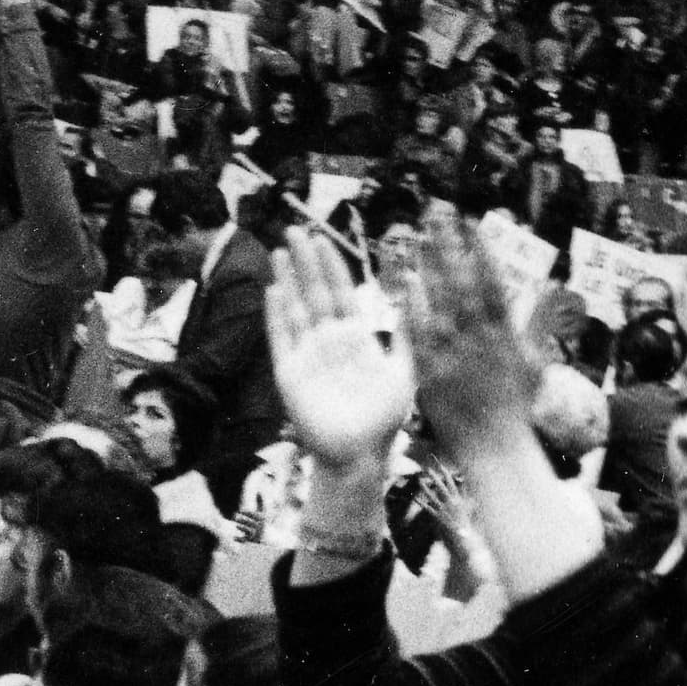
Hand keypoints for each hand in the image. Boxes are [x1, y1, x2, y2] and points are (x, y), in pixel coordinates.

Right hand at [263, 229, 409, 472]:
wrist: (358, 456)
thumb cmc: (384, 419)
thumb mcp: (404, 372)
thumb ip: (404, 336)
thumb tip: (413, 299)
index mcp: (356, 339)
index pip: (342, 293)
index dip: (333, 266)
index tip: (325, 238)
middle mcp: (328, 342)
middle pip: (314, 292)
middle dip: (306, 261)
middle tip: (296, 229)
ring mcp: (307, 355)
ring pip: (295, 308)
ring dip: (288, 279)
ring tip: (281, 250)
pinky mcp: (289, 374)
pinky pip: (280, 338)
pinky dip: (276, 314)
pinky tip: (273, 289)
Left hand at [396, 212, 536, 470]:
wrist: (495, 448)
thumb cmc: (517, 405)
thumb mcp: (536, 361)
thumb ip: (539, 320)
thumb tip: (550, 284)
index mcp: (504, 335)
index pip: (492, 284)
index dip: (481, 252)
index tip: (471, 223)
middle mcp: (478, 342)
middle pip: (461, 285)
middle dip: (450, 248)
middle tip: (437, 214)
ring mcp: (453, 358)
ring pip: (438, 305)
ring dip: (428, 269)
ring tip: (418, 237)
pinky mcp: (430, 375)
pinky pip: (417, 338)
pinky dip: (412, 310)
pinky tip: (403, 284)